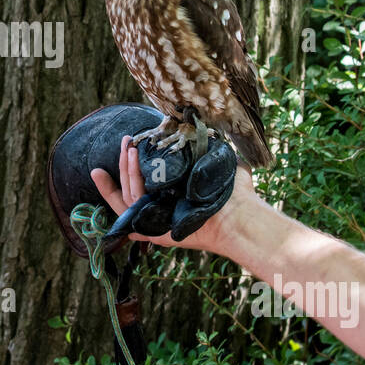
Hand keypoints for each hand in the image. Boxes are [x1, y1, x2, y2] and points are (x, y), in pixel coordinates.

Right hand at [90, 135, 253, 253]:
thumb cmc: (237, 194)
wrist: (240, 216)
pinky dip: (128, 181)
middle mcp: (163, 209)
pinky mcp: (154, 229)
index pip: (145, 185)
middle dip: (123, 163)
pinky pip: (132, 205)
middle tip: (126, 141)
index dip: (130, 169)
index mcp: (175, 199)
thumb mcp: (221, 166)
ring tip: (129, 146)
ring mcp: (157, 219)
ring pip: (128, 194)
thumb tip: (210, 135)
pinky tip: (133, 157)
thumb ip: (213, 153)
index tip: (129, 147)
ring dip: (125, 167)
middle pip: (130, 188)